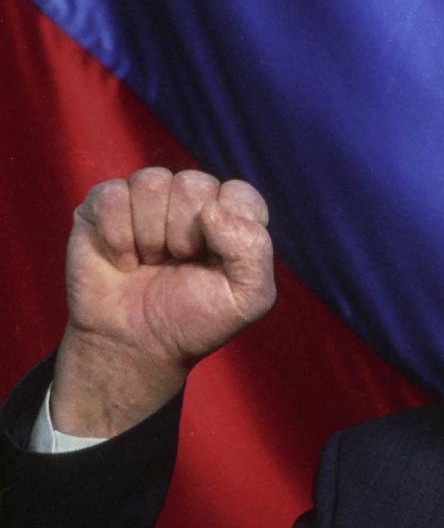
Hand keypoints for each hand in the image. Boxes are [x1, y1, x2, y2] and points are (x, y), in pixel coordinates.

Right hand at [50, 168, 276, 436]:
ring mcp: (148, 199)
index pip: (238, 193)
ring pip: (151, 182)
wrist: (135, 345)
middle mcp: (193, 199)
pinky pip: (112, 195)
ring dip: (150, 235)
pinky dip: (117, 236)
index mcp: (233, 214)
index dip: (225, 231)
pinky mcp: (104, 205)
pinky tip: (124, 260)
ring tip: (151, 261)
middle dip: (183, 235)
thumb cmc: (195, 319)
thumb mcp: (248, 298)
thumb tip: (212, 209)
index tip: (213, 263)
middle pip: (193, 184)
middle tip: (177, 263)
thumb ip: (254, 249)